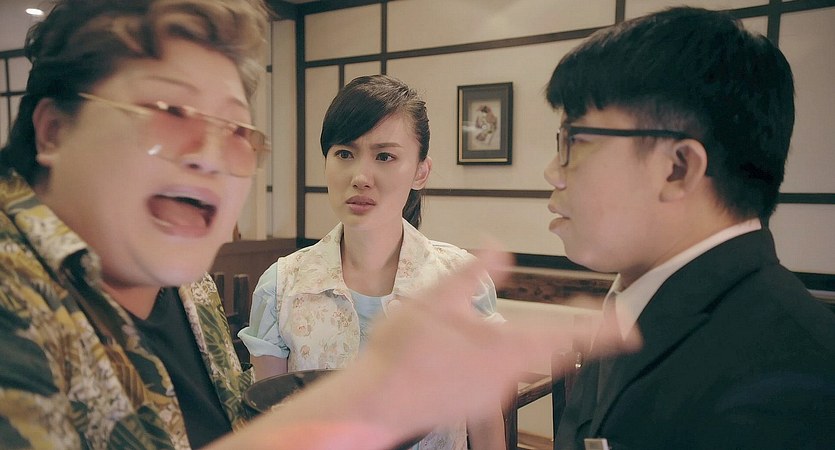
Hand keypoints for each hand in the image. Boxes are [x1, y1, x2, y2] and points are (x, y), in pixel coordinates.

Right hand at [216, 248, 638, 449]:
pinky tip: (476, 356)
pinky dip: (500, 364)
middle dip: (574, 339)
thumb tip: (500, 247)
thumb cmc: (402, 352)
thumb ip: (474, 272)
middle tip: (599, 326)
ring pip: (521, 367)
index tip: (630, 328)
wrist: (375, 402)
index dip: (601, 331)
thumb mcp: (436, 299)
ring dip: (529, 350)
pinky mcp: (474, 407)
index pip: (566, 337)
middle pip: (550, 355)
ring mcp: (490, 396)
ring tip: (529, 334)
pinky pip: (498, 382)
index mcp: (504, 348)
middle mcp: (505, 377)